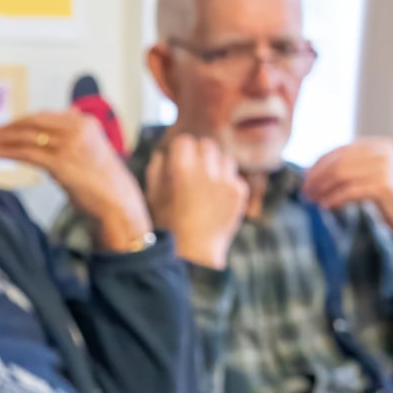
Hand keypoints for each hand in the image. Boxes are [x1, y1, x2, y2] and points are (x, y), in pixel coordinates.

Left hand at [0, 110, 150, 251]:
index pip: (44, 116)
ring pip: (27, 137)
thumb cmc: (104, 182)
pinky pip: (27, 153)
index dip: (21, 121)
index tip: (7, 126)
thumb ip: (72, 137)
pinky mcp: (60, 162)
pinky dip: (8, 152)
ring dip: (3, 139)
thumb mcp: (91, 150)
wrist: (118, 203)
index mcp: (85, 122)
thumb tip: (51, 128)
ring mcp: (69, 144)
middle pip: (33, 122)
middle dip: (9, 127)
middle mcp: (77, 128)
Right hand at [146, 135, 247, 268]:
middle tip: (195, 168)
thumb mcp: (153, 196)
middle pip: (207, 145)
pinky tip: (218, 197)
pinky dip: (228, 183)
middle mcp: (206, 170)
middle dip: (200, 153)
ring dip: (216, 166)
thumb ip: (156, 170)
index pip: (185, 140)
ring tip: (209, 182)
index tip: (179, 159)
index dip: (180, 150)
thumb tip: (162, 155)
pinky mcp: (239, 193)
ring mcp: (225, 181)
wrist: (195, 252)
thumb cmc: (168, 225)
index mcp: (181, 168)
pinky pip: (235, 177)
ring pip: (224, 158)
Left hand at [303, 137, 392, 241]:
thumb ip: (343, 170)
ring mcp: (386, 166)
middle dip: (317, 178)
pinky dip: (334, 198)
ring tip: (312, 200)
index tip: (304, 181)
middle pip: (338, 163)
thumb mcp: (364, 177)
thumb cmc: (386, 196)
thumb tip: (305, 172)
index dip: (317, 166)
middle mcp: (382, 151)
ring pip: (341, 175)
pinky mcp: (386, 184)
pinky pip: (350, 190)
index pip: (338, 152)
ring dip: (322, 189)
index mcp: (376, 144)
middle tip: (305, 193)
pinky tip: (326, 205)